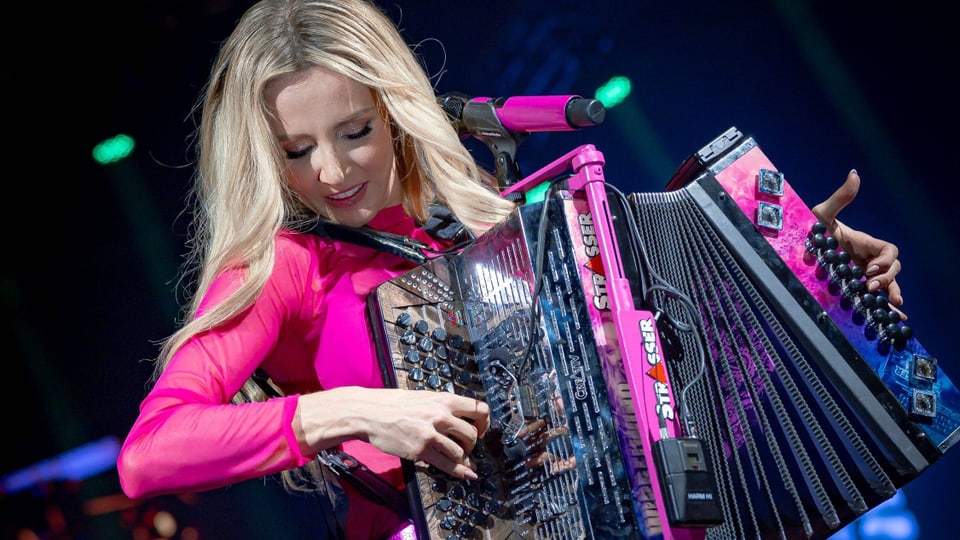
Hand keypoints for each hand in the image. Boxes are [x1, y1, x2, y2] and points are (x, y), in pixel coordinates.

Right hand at [357, 388, 488, 479]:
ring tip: (457, 458)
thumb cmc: (393, 404)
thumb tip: (459, 422)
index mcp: (444, 399)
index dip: (485, 422)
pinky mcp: (420, 450)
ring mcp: (430, 434)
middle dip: (472, 444)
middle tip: (466, 447)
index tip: (481, 429)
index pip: (479, 409)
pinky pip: (446, 465)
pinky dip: (459, 472)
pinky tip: (466, 475)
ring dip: (463, 458)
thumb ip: (443, 408)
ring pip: (461, 451)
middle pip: (473, 434)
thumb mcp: (423, 397)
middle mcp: (440, 415)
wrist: (368, 412)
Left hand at [810, 169, 904, 317]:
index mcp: (864, 243)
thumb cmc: (809, 228)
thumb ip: (840, 198)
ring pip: (886, 286)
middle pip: (892, 270)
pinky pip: (873, 297)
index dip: (886, 261)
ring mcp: (860, 274)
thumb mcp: (822, 214)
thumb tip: (854, 174)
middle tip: (869, 288)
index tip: (870, 268)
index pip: (889, 251)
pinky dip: (885, 307)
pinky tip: (893, 319)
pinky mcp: (851, 287)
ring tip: (892, 309)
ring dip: (891, 295)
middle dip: (887, 280)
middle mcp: (866, 259)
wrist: (792, 245)